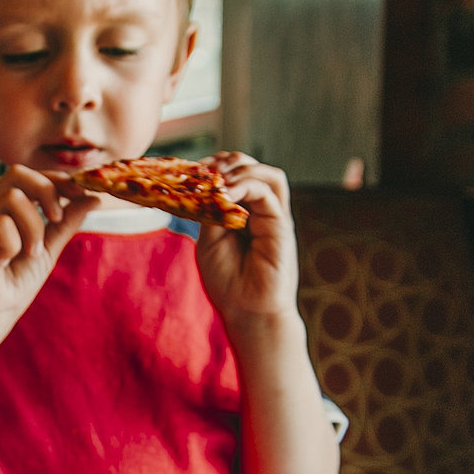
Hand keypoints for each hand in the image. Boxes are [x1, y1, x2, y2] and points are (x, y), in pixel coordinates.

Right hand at [0, 165, 99, 328]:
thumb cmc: (16, 283)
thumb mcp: (50, 248)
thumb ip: (67, 222)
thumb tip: (94, 198)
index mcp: (5, 206)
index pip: (30, 176)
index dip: (56, 180)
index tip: (79, 195)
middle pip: (17, 173)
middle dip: (46, 192)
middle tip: (56, 220)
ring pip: (13, 198)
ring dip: (32, 228)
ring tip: (29, 254)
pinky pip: (0, 222)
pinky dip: (12, 244)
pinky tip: (2, 262)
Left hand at [194, 153, 300, 326]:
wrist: (248, 311)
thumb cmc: (228, 281)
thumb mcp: (209, 240)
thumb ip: (210, 212)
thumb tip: (206, 186)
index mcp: (241, 213)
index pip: (234, 176)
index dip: (215, 167)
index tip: (192, 170)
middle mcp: (260, 211)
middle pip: (253, 168)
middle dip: (228, 161)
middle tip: (204, 170)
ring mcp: (273, 217)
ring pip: (267, 175)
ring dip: (241, 169)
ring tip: (217, 179)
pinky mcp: (281, 225)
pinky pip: (267, 193)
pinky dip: (244, 186)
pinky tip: (224, 194)